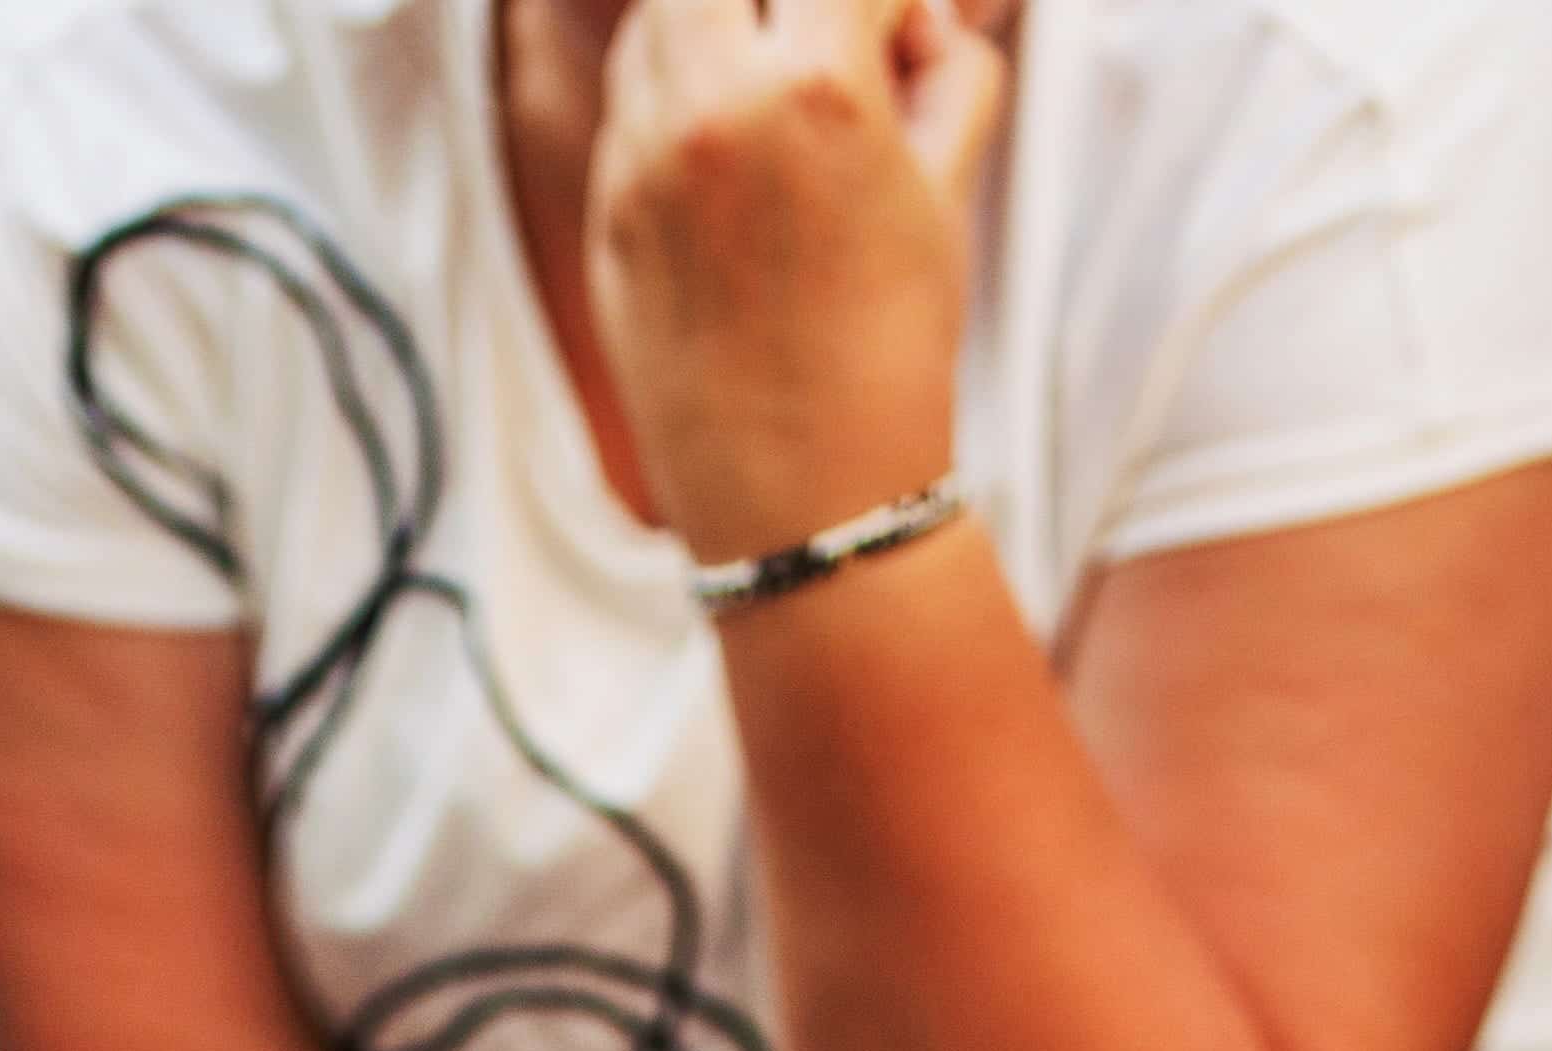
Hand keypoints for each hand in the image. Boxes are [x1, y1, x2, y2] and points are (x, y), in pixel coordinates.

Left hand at [589, 0, 995, 565]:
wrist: (804, 502)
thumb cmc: (890, 351)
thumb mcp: (947, 197)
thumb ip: (947, 72)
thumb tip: (918, 19)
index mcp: (813, 88)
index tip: (901, 32)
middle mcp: (712, 104)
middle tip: (818, 42)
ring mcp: (642, 157)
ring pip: (661, 16)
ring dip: (719, 24)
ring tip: (771, 89)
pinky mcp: (604, 209)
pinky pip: (630, 101)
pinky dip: (676, 95)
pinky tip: (725, 157)